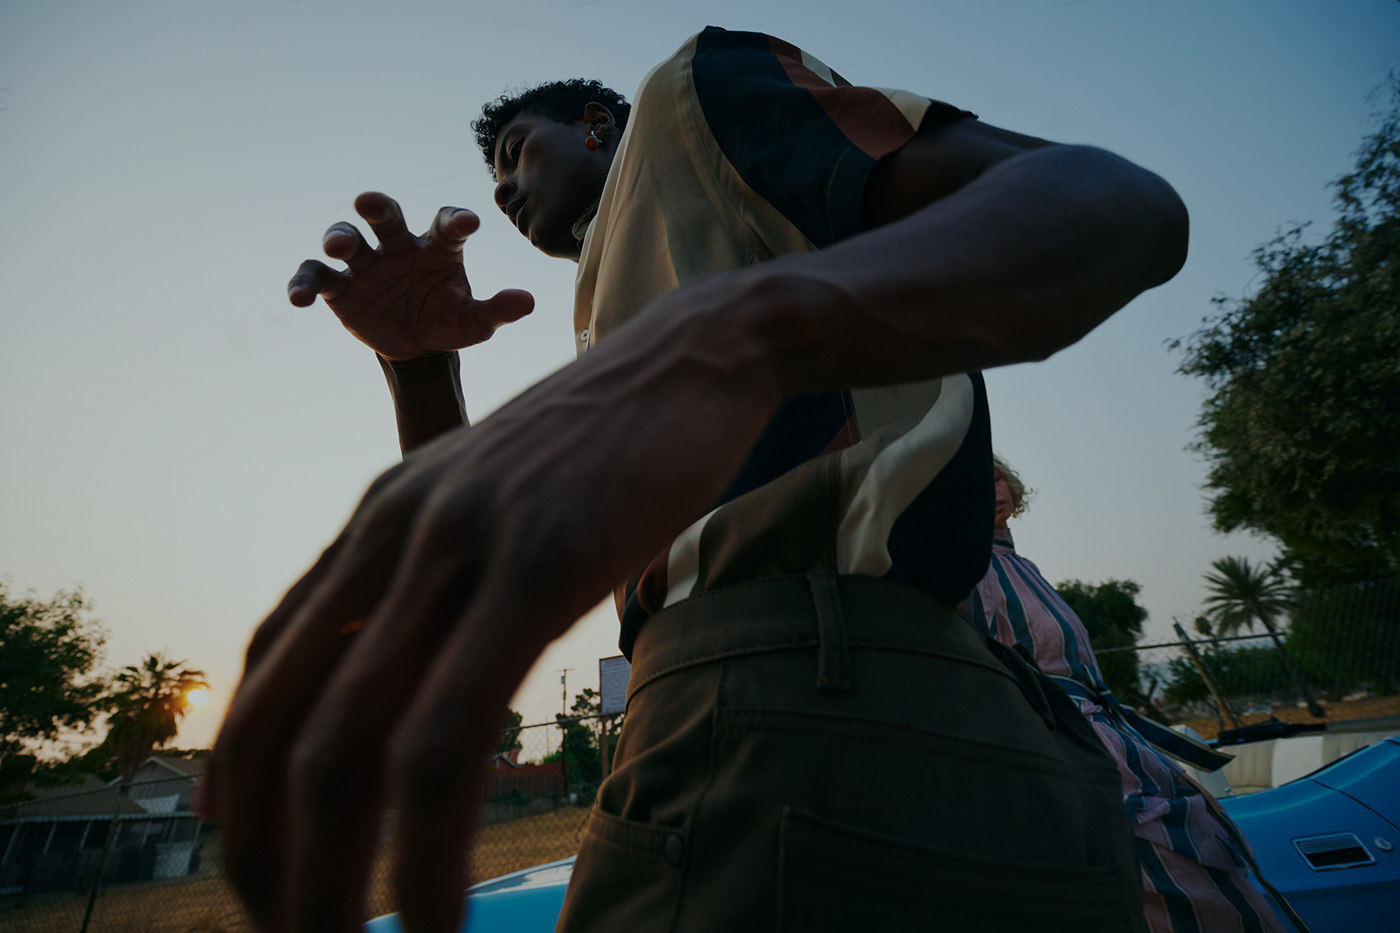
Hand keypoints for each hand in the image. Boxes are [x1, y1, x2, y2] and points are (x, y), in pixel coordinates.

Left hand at [197, 277, 784, 931]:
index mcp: (379, 523)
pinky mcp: (539, 564)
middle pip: (281, 726)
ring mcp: (459, 544)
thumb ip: (450, 575)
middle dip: (267, 862)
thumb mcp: (501, 503)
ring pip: (350, 744)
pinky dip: (428, 851)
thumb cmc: (609, 445)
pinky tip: (433, 921)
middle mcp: (393, 532)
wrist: (695, 355)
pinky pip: (452, 733)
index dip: (238, 788)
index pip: (264, 671)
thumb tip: (425, 670)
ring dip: (331, 885)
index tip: (258, 873)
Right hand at [290, 192, 533, 360]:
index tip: (469, 224)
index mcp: (438, 248)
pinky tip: (299, 299)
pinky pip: (317, 277)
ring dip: (339, 238)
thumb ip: (498, 309)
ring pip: (346, 237)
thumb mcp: (475, 322)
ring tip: (337, 248)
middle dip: (378, 206)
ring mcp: (367, 264)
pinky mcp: (340, 287)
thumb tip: (528, 301)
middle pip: (387, 218)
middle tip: (369, 201)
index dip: (456, 220)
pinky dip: (304, 284)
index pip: (447, 224)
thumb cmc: (449, 320)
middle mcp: (400, 246)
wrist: (417, 345)